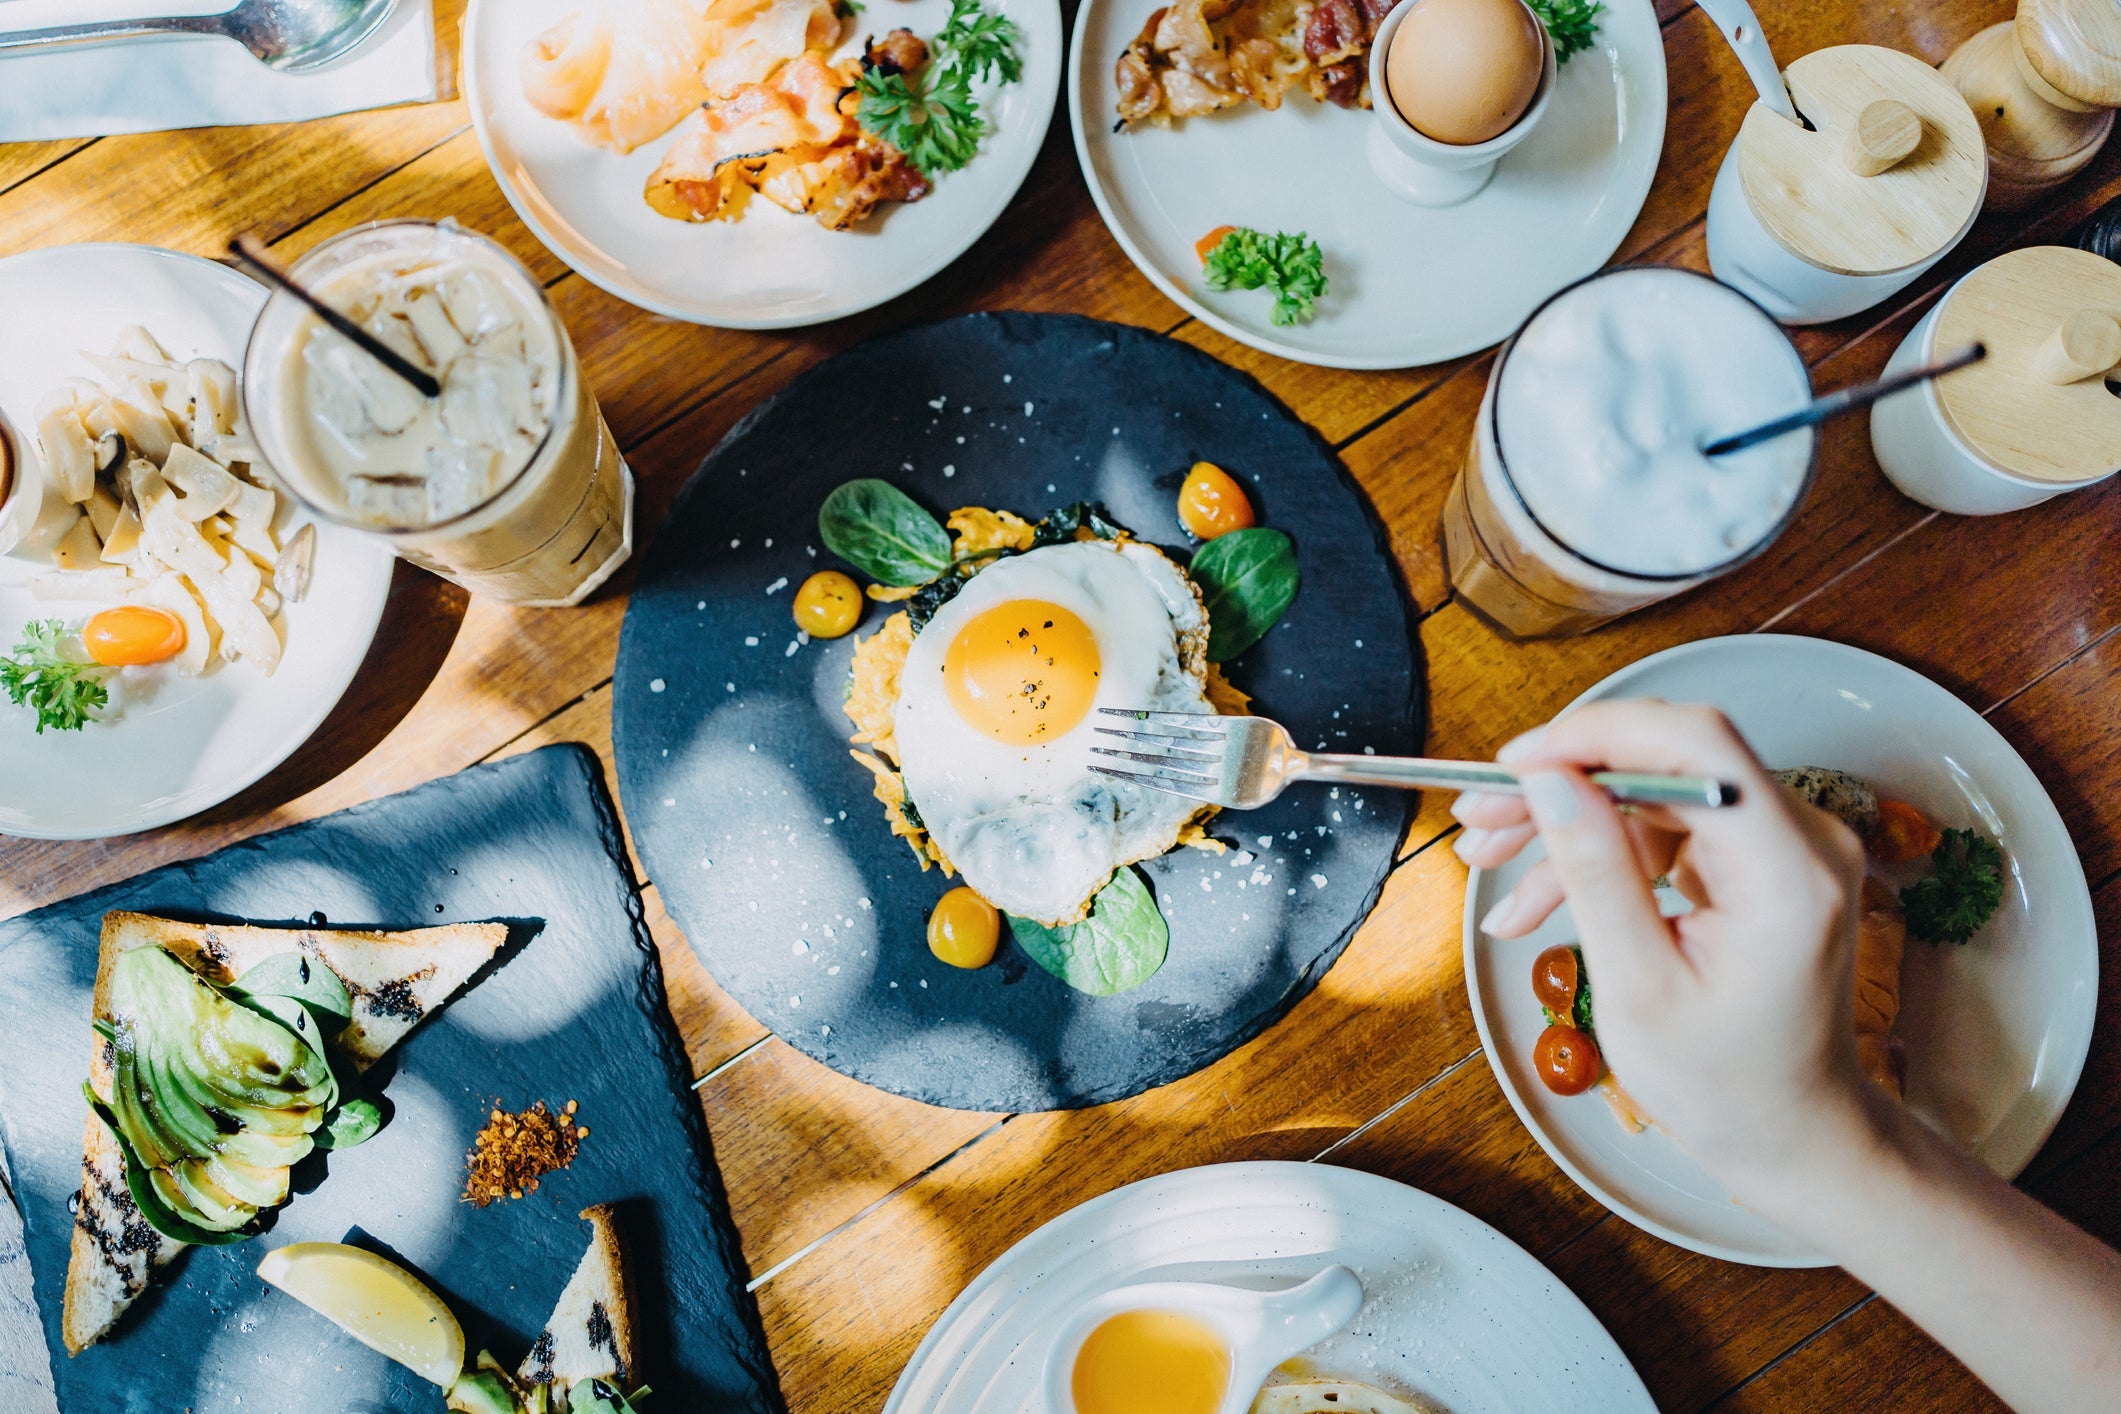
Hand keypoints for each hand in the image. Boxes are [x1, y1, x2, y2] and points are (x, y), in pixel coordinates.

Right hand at [1455, 700, 1884, 1199]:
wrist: (1790, 1133)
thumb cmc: (1724, 1084)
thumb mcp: (1638, 987)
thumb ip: (1596, 871)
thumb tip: (1549, 779)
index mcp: (1787, 872)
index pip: (1694, 745)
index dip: (1595, 735)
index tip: (1515, 764)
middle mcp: (1801, 840)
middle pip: (1666, 760)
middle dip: (1563, 780)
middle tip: (1479, 816)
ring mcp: (1782, 846)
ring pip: (1652, 790)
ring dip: (1566, 820)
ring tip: (1487, 860)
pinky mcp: (1756, 860)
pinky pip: (1664, 826)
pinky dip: (1598, 851)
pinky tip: (1535, 898)